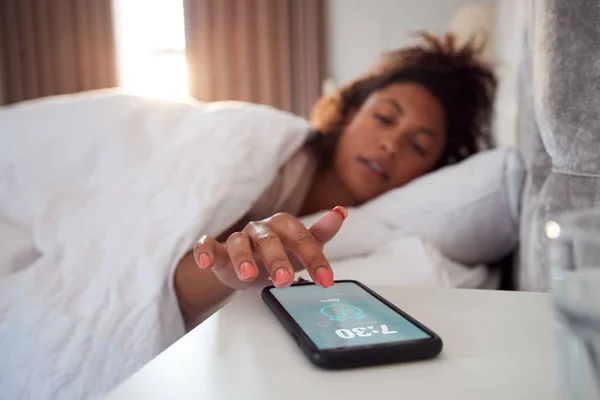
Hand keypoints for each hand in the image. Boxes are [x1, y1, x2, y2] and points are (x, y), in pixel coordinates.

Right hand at [193, 206, 347, 289]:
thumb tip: (341, 212)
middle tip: (285, 281)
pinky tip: (206, 263)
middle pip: (269, 240)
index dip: (315, 259)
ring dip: (242, 257)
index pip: (302, 239)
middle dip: (277, 260)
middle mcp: (261, 230)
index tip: (326, 281)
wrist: (249, 267)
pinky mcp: (217, 250)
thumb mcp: (303, 248)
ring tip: (249, 275)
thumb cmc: (279, 253)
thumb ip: (321, 233)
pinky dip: (205, 252)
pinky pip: (207, 245)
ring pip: (238, 242)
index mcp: (284, 226)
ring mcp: (238, 239)